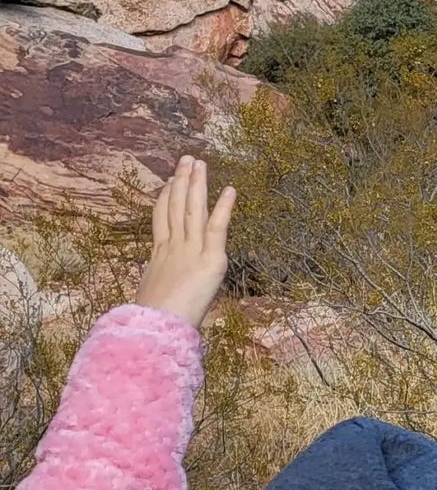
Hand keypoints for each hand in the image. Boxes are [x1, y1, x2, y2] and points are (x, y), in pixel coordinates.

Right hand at [136, 156, 235, 329]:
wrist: (157, 329)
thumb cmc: (154, 322)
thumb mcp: (155, 300)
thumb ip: (160, 291)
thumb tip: (157, 298)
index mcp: (159, 257)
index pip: (162, 221)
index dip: (166, 199)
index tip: (169, 181)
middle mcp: (173, 248)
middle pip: (176, 208)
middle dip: (182, 182)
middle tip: (186, 160)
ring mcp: (190, 251)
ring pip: (193, 210)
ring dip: (197, 184)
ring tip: (199, 163)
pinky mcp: (210, 260)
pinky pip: (218, 228)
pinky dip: (224, 208)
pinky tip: (230, 190)